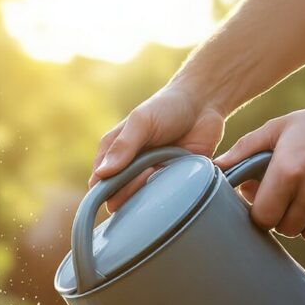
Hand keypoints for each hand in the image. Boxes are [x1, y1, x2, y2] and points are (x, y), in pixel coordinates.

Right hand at [90, 85, 226, 211]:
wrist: (204, 103)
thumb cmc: (166, 107)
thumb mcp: (141, 122)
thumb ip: (122, 147)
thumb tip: (101, 174)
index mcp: (114, 153)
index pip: (99, 183)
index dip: (105, 189)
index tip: (120, 181)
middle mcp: (130, 168)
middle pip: (119, 196)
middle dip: (129, 191)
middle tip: (146, 173)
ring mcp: (152, 176)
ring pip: (142, 201)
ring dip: (148, 193)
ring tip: (160, 170)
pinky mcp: (173, 180)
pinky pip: (166, 197)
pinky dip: (168, 193)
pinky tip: (174, 178)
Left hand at [215, 90, 304, 240]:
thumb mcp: (280, 127)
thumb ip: (245, 148)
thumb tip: (215, 166)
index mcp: (288, 170)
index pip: (261, 217)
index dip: (259, 211)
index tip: (262, 200)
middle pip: (283, 228)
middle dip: (280, 216)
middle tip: (286, 196)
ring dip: (303, 221)